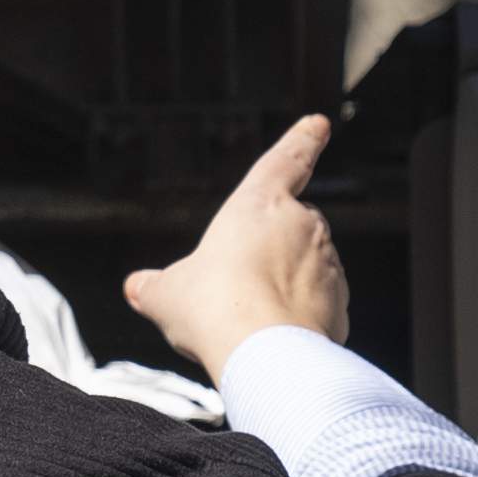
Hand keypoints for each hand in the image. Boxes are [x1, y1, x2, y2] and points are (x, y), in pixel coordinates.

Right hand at [125, 114, 349, 373]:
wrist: (263, 353)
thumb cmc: (212, 309)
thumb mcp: (166, 295)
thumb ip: (153, 287)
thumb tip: (137, 287)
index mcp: (260, 203)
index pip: (287, 160)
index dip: (302, 140)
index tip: (319, 124)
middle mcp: (302, 224)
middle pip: (289, 227)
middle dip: (270, 253)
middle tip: (236, 290)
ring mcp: (328, 264)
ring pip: (305, 269)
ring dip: (284, 287)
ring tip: (250, 322)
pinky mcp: (340, 304)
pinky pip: (319, 306)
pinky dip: (300, 318)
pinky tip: (274, 341)